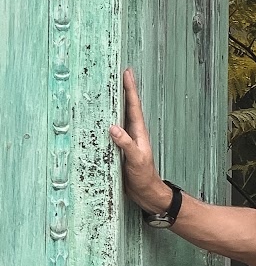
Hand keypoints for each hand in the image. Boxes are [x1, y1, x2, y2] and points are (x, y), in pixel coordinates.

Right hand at [109, 68, 171, 214]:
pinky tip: (98, 119)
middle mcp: (133, 133)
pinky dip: (105, 122)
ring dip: (114, 104)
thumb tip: (113, 127)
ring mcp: (126, 141)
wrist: (146, 193)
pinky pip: (111, 131)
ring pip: (119, 117)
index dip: (130, 89)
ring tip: (107, 89)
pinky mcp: (119, 149)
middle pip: (127, 107)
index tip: (127, 72)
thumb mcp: (136, 160)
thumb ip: (126, 144)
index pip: (133, 106)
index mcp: (139, 132)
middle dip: (123, 90)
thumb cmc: (144, 177)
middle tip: (117, 73)